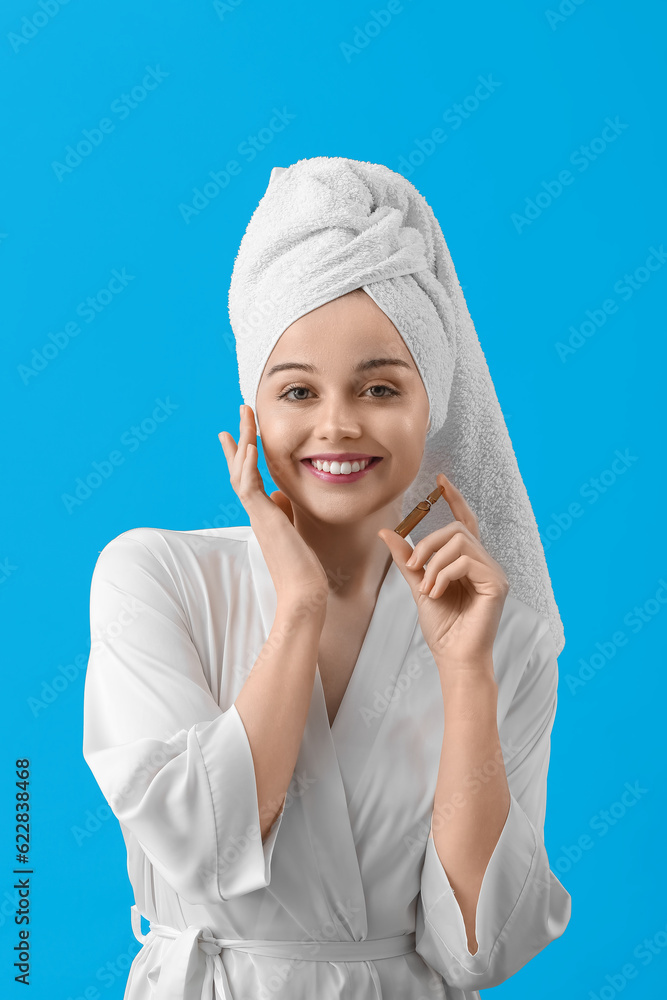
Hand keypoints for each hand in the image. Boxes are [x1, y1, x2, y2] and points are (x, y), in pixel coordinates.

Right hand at [219, 405, 328, 608]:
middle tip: (242, 411)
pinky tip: (249, 446)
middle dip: (242, 437)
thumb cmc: (302, 567)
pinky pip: (249, 486)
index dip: (244, 454)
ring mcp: (257, 515)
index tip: (241, 434)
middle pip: (241, 468)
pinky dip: (247, 465)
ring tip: (244, 417)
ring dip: (243, 441)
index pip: (250, 477)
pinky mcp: (263, 519)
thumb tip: (280, 495)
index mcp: (264, 513)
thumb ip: (285, 511)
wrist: (302, 592)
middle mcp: (256, 511)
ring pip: (241, 472)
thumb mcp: (294, 530)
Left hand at [377, 473, 508, 670]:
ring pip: (459, 543)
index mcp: (468, 561)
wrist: (453, 656)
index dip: (454, 498)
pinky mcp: (497, 583)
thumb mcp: (418, 585)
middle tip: (413, 568)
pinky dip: (444, 574)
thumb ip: (406, 559)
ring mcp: (494, 572)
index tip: (440, 480)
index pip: (464, 522)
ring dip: (434, 564)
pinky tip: (437, 593)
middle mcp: (485, 562)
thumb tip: (386, 532)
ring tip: (427, 589)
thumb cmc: (442, 626)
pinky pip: (466, 561)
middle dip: (428, 544)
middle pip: (456, 530)